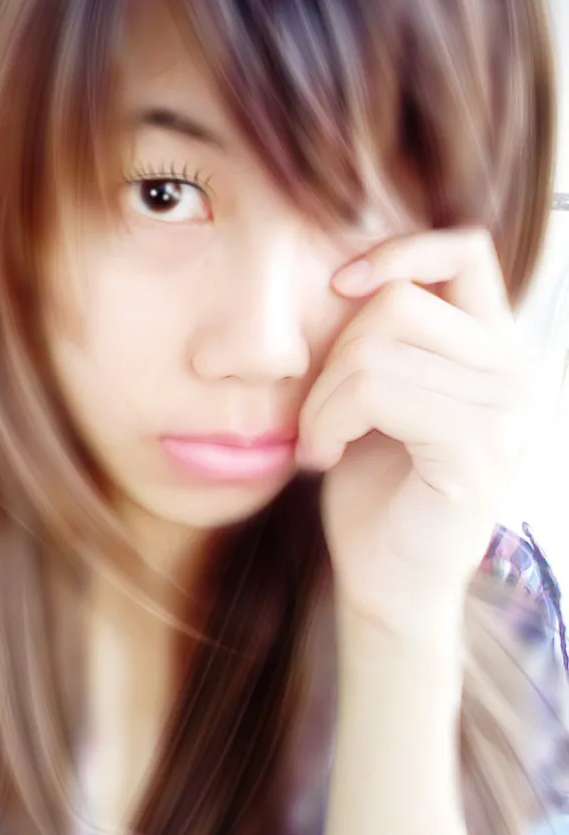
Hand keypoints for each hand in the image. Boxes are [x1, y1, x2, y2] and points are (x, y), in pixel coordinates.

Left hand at [297, 228, 534, 642]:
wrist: (389, 583)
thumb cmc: (377, 487)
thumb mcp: (383, 392)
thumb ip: (389, 335)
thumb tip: (351, 272)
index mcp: (499, 351)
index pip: (467, 251)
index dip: (400, 251)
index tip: (339, 286)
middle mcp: (519, 373)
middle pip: (399, 302)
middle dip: (333, 353)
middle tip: (316, 413)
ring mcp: (508, 411)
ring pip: (378, 347)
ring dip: (323, 396)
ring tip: (318, 439)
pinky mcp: (479, 449)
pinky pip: (376, 392)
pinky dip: (329, 420)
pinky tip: (323, 457)